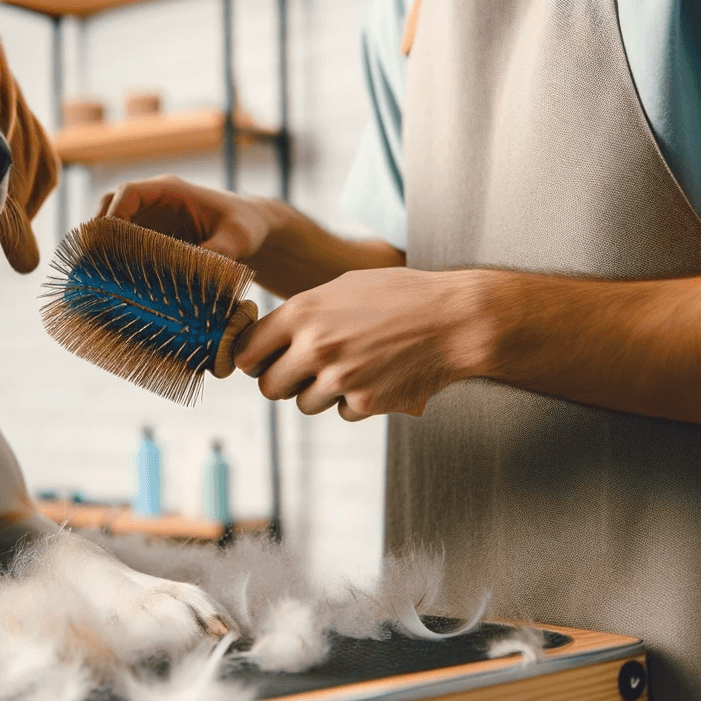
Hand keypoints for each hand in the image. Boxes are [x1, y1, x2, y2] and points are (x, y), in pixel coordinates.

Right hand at [96, 175, 288, 264]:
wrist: (251, 227)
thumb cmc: (245, 226)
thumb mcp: (237, 240)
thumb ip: (217, 253)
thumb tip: (194, 274)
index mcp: (170, 189)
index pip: (129, 192)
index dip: (113, 214)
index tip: (108, 241)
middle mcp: (154, 199)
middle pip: (111, 205)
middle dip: (99, 230)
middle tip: (93, 260)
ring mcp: (149, 216)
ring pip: (111, 222)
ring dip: (103, 243)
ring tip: (98, 271)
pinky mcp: (150, 233)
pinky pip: (123, 239)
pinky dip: (114, 254)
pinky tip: (115, 278)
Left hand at [232, 267, 491, 420]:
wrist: (454, 319)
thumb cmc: (400, 297)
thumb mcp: (342, 287)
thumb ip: (303, 312)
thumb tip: (267, 335)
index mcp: (302, 312)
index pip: (246, 351)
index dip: (251, 359)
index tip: (261, 361)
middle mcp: (315, 347)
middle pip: (268, 387)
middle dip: (282, 382)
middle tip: (300, 374)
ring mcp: (339, 378)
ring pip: (304, 404)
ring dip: (319, 393)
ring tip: (349, 368)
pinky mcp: (365, 403)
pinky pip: (341, 412)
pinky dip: (354, 402)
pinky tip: (376, 378)